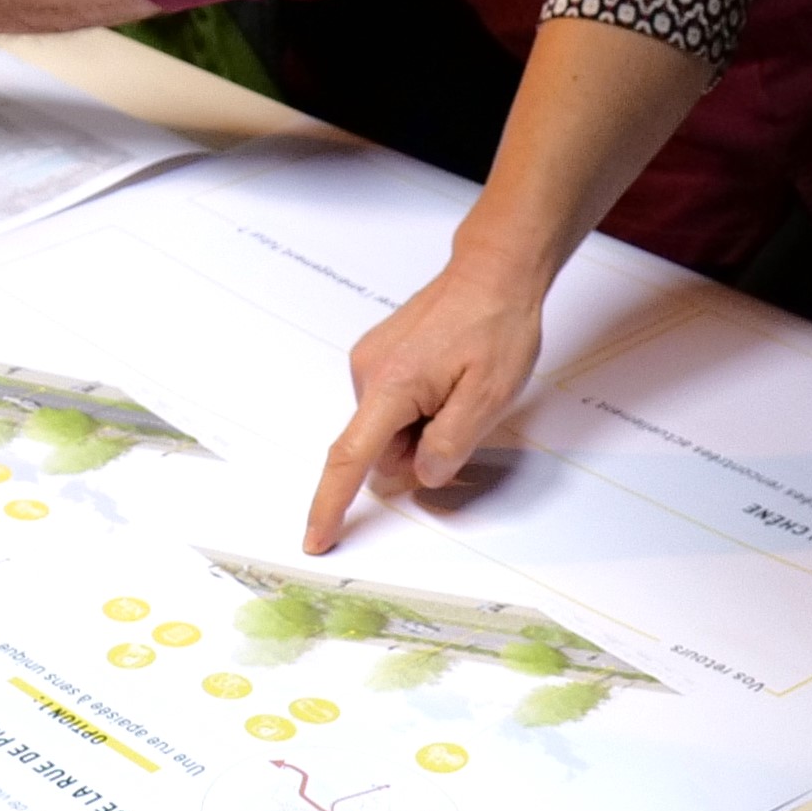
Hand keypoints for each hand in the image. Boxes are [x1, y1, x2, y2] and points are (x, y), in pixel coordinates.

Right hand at [309, 253, 549, 548]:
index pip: (350, 458)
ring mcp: (371, 361)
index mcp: (391, 385)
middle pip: (380, 447)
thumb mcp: (489, 396)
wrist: (494, 271)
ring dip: (422, 427)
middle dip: (418, 450)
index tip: (316, 539)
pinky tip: (449, 378)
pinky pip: (393, 405)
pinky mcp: (381, 356)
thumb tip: (421, 475)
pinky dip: (420, 408)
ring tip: (461, 388)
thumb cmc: (495, 325)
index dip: (330, 505)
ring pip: (389, 428)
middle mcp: (368, 371)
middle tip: (465, 413)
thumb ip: (450, 445)